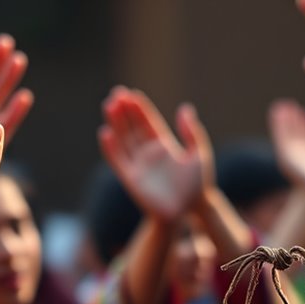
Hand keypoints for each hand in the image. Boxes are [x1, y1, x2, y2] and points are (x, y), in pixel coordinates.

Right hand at [98, 87, 212, 221]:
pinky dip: (110, 148)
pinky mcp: (131, 178)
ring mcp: (139, 165)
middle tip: (116, 93)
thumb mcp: (199, 154)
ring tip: (109, 106)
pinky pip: (118, 161)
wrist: (189, 209)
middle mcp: (148, 153)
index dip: (139, 108)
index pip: (148, 122)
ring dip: (115, 123)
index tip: (131, 94)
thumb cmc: (197, 185)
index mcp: (164, 145)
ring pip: (123, 140)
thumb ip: (192, 133)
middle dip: (124, 111)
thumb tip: (184, 108)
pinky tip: (105, 133)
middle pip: (133, 127)